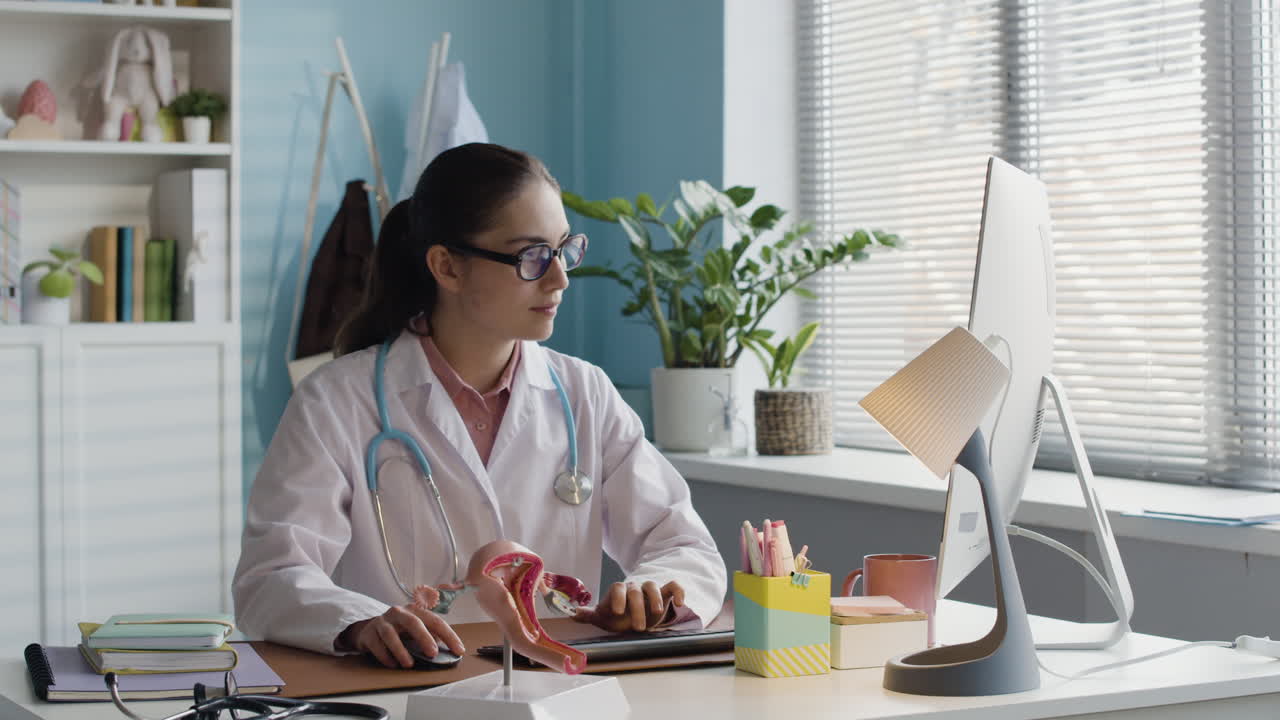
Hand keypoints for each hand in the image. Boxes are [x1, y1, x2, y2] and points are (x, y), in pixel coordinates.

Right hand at [339, 604, 464, 668]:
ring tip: (409, 664)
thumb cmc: (398, 631)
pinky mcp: (369, 633)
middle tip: (432, 653)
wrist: (369, 630)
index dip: (449, 636)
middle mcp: (399, 612)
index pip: (436, 621)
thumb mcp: (416, 631)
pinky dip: (385, 656)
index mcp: (415, 611)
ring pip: (391, 634)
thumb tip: (446, 650)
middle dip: (424, 638)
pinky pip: (376, 644)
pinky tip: (392, 664)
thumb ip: (430, 637)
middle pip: (413, 622)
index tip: (458, 650)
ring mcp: (382, 621)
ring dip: (400, 650)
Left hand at [572, 580, 684, 632]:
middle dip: (637, 608)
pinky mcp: (664, 594)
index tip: (618, 611)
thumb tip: (573, 614)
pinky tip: (680, 602)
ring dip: (655, 599)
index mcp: (618, 592)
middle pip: (635, 591)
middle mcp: (633, 588)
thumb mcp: (603, 618)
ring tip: (657, 613)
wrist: (635, 619)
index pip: (617, 588)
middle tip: (637, 627)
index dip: (618, 597)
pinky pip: (673, 586)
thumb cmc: (617, 618)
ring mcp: (649, 590)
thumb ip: (589, 615)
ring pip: (653, 586)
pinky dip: (678, 591)